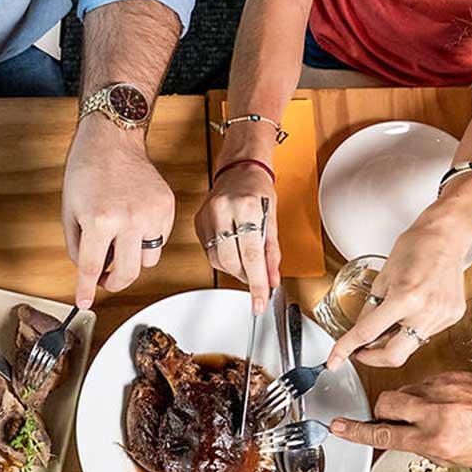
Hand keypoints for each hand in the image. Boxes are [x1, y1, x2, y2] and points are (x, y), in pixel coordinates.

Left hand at [62, 115, 175, 306]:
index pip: (92, 269)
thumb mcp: (69, 212)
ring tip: (120, 240)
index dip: (86, 291)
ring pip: (147, 260)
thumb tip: (87, 273)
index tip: (84, 303)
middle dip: (114, 283)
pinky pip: (160, 240)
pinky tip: (133, 223)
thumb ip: (76, 247)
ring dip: (132, 259)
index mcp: (100, 221)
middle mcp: (129, 219)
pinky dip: (146, 240)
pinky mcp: (167, 207)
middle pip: (127, 274)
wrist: (112, 140)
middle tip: (106, 280)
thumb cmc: (86, 171)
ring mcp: (152, 214)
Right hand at [194, 160, 278, 314]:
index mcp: (246, 208)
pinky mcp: (198, 222)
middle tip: (256, 278)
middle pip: (231, 262)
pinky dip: (222, 257)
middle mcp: (224, 211)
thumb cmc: (258, 189)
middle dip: (245, 276)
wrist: (239, 169)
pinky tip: (232, 248)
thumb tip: (272, 279)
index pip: (252, 257)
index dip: (256, 284)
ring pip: (217, 260)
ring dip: (234, 268)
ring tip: (246, 260)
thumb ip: (272, 253)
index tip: (259, 302)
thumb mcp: (273, 218)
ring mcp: (208, 216)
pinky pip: (209, 252)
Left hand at [327, 204, 471, 368]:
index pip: (367, 334)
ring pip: (410, 345)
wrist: (447, 235)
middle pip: (394, 356)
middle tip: (361, 350)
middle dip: (373, 358)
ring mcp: (443, 316)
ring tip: (392, 318)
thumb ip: (370, 310)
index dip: (346, 349)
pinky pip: (425, 334)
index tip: (335, 360)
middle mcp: (427, 312)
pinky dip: (411, 328)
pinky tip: (413, 310)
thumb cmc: (416, 246)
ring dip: (394, 340)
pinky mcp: (453, 317)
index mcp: (405, 298)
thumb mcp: (383, 277)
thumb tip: (361, 333)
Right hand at [329, 370, 471, 464]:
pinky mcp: (449, 375)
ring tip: (430, 414)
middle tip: (393, 420)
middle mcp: (435, 412)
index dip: (357, 432)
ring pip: (404, 392)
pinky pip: (424, 384)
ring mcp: (441, 390)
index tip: (339, 427)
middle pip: (385, 404)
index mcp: (436, 440)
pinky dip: (427, 394)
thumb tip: (407, 440)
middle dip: (383, 412)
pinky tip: (446, 403)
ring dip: (407, 404)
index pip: (384, 435)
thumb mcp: (461, 458)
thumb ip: (428, 448)